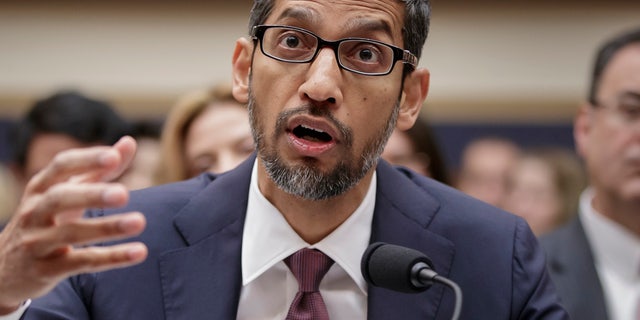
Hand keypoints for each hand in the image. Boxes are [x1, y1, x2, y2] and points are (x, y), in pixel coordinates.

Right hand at [0, 136, 147, 314]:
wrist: (6, 269)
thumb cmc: (47, 220)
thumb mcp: (67, 193)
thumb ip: (99, 169)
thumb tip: (130, 142)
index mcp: (41, 187)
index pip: (61, 166)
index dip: (87, 160)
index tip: (115, 156)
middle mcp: (34, 211)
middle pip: (60, 198)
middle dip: (92, 195)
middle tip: (124, 194)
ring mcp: (36, 242)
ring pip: (71, 233)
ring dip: (107, 228)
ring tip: (139, 222)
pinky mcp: (45, 270)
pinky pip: (82, 262)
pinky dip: (112, 257)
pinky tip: (140, 252)